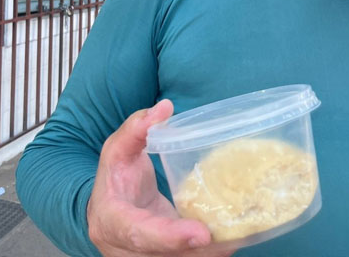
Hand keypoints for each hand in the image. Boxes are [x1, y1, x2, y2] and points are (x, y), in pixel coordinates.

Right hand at [87, 100, 233, 255]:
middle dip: (200, 251)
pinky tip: (236, 238)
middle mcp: (124, 249)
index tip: (202, 233)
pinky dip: (211, 253)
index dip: (170, 236)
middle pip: (164, 256)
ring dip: (210, 253)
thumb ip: (137, 128)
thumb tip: (164, 108)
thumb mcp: (118, 149)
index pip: (139, 233)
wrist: (108, 210)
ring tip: (241, 235)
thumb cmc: (115, 178)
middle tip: (234, 235)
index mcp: (111, 220)